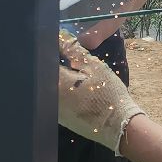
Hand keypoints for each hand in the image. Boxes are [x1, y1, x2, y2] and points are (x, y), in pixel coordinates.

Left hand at [57, 32, 145, 151]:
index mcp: (55, 80)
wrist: (117, 125)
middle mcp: (47, 95)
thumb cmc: (108, 93)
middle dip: (55, 62)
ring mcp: (52, 108)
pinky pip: (53, 98)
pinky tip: (77, 89)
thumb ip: (73, 50)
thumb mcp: (94, 66)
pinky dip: (61, 90)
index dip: (53, 47)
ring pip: (48, 86)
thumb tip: (59, 36)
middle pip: (44, 73)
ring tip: (76, 74)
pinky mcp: (58, 117)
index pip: (45, 57)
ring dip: (58, 77)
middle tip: (72, 59)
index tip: (63, 44)